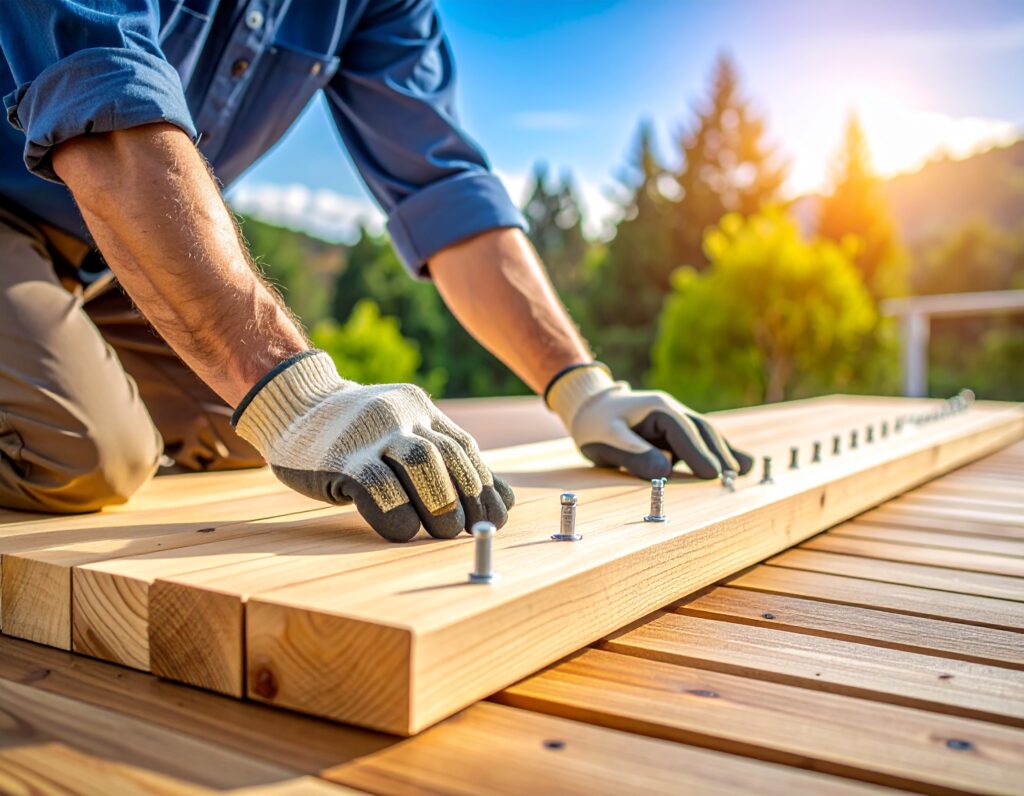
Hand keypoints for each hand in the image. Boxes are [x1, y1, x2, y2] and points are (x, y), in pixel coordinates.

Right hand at [233, 351, 514, 541]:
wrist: (291, 408)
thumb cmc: (354, 434)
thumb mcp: (406, 436)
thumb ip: (451, 463)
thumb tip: (506, 500)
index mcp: (419, 408)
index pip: (463, 447)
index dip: (484, 485)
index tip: (495, 517)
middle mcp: (399, 414)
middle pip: (447, 454)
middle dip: (467, 496)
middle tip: (469, 530)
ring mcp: (368, 433)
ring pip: (421, 463)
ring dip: (440, 503)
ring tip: (443, 532)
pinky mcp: (339, 458)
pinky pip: (378, 487)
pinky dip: (398, 515)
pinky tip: (403, 532)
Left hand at [548, 365, 752, 480]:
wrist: (589, 407)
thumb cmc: (595, 424)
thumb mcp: (607, 440)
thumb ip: (634, 455)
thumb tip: (664, 470)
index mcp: (657, 408)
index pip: (683, 431)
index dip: (699, 453)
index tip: (713, 474)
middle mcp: (671, 410)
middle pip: (702, 430)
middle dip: (719, 452)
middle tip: (733, 477)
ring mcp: (675, 419)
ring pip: (705, 434)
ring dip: (723, 452)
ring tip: (743, 472)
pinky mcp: (674, 431)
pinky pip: (699, 440)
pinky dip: (716, 451)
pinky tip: (739, 463)